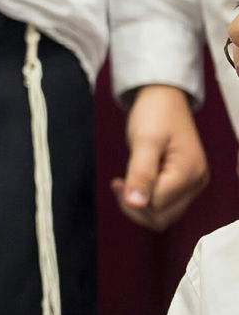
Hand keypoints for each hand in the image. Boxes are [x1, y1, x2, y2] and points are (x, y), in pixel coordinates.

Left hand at [112, 84, 208, 231]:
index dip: (133, 200)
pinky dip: (147, 198)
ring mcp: (193, 183)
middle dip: (136, 207)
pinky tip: (133, 183)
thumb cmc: (155, 114)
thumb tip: (137, 204)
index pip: (157, 207)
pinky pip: (165, 203)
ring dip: (140, 204)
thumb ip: (140, 174)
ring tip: (124, 183)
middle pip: (163, 217)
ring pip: (164, 214)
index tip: (117, 181)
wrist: (164, 98)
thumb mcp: (144, 142)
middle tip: (119, 184)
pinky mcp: (185, 182)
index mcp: (188, 173)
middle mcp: (196, 183)